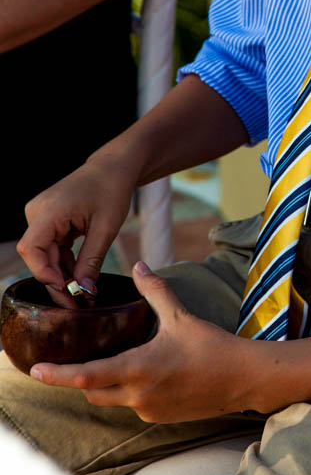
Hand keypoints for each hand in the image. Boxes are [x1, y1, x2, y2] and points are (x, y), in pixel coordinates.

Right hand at [18, 158, 134, 293]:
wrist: (113, 168)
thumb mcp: (105, 228)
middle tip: (77, 305)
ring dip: (62, 276)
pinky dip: (65, 264)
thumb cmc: (111, 190)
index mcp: (49, 210)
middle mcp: (37, 213)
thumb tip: (84, 292)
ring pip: (45, 256)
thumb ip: (91, 261)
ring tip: (82, 297)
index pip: (32, 249)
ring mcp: (41, 217)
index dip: (45, 274)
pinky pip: (52, 248)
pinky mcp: (48, 221)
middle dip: (57, 282)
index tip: (67, 291)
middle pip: (38, 257)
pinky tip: (79, 280)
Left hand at [29, 263, 266, 421]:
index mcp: (138, 369)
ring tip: (112, 362)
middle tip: (70, 362)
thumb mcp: (180, 316)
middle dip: (80, 379)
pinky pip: (134, 406)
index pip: (87, 376)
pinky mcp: (160, 418)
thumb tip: (139, 267)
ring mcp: (149, 410)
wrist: (241, 378)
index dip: (58, 375)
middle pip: (92, 392)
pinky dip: (130, 391)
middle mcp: (138, 395)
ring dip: (107, 384)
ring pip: (113, 400)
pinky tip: (146, 374)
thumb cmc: (212, 346)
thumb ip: (154, 292)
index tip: (36, 372)